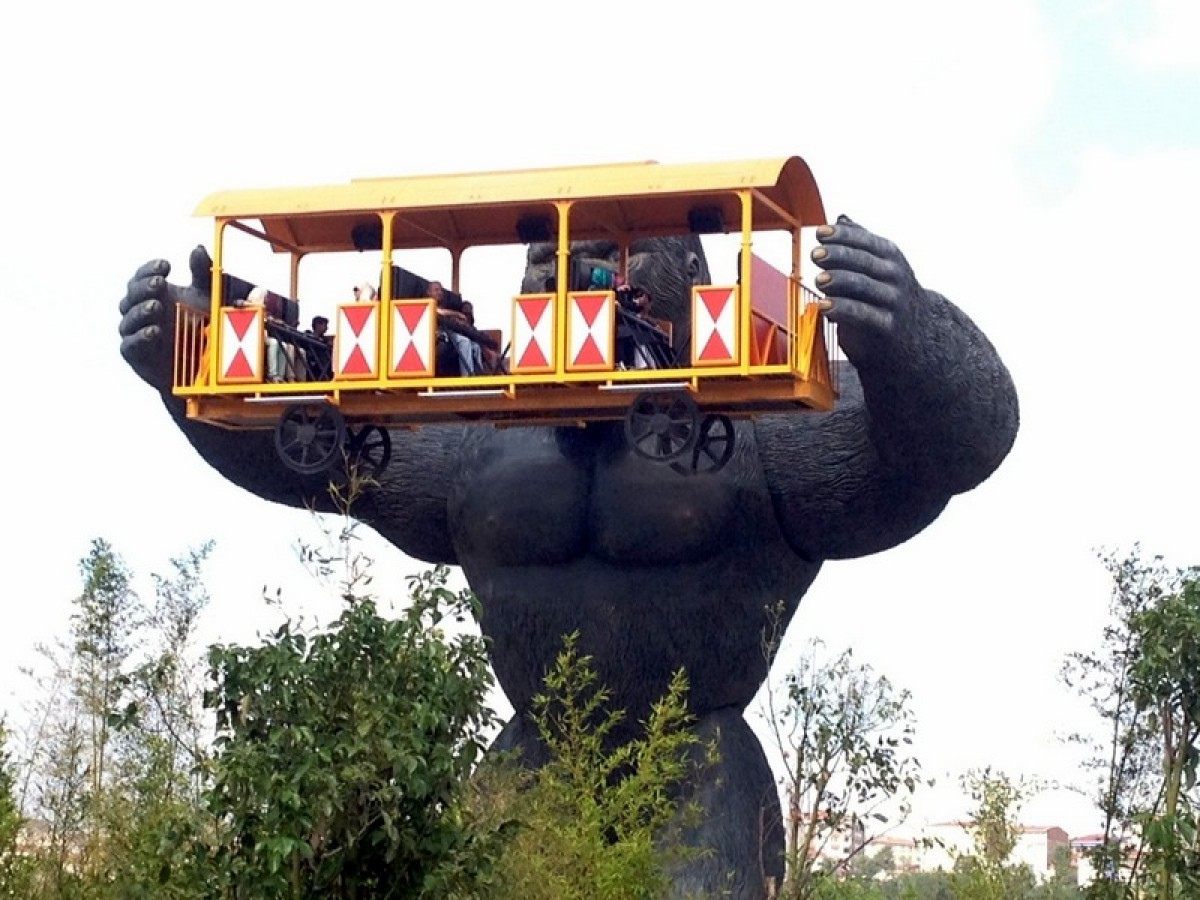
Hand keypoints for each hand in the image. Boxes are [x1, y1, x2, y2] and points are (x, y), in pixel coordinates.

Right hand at [118, 246, 251, 389]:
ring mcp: (137, 333)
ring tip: (157, 306)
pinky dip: (140, 337)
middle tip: (160, 282)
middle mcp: (142, 311)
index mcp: (156, 294)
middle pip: (131, 293)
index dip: (149, 268)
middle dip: (143, 286)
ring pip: (128, 318)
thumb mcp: (208, 297)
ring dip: (140, 310)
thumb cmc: (204, 327)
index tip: (166, 265)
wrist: (204, 367)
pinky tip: (154, 332)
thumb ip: (202, 273)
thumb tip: (197, 248)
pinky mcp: (138, 356)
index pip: (142, 276)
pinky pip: (130, 345)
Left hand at [811, 215, 919, 357]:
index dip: (842, 236)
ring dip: (839, 281)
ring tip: (819, 279)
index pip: (864, 240)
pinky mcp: (887, 324)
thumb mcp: (878, 264)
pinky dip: (842, 309)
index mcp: (889, 255)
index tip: (820, 233)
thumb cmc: (886, 292)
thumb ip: (860, 244)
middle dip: (838, 255)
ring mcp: (892, 299)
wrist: (916, 330)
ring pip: (863, 285)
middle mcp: (894, 274)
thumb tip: (841, 218)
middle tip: (816, 255)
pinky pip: (862, 314)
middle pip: (863, 261)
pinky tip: (824, 306)